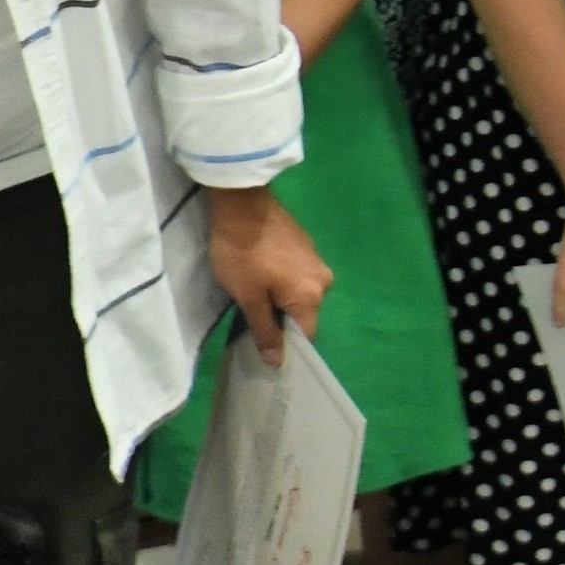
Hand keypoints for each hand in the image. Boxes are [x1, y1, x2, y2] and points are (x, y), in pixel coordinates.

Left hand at [206, 186, 332, 361]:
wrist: (241, 203)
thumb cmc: (243, 254)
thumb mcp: (248, 298)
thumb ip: (265, 331)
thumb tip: (277, 362)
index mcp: (312, 297)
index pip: (305, 336)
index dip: (285, 345)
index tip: (262, 343)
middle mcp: (323, 280)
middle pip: (304, 314)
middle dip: (281, 318)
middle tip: (252, 313)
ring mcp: (317, 260)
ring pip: (300, 294)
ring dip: (280, 298)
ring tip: (255, 289)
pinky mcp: (307, 245)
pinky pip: (298, 276)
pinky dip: (283, 280)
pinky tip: (262, 271)